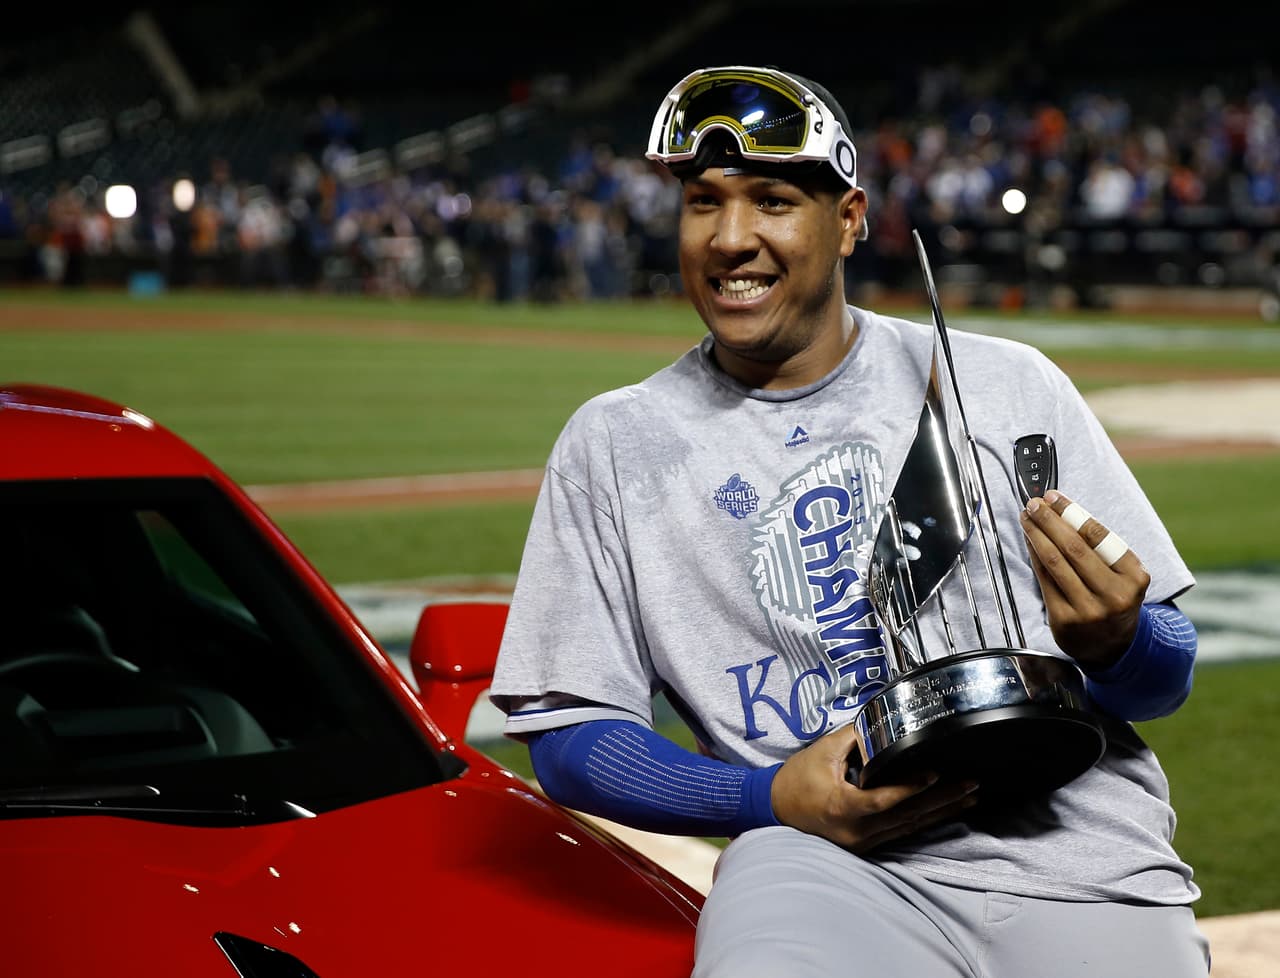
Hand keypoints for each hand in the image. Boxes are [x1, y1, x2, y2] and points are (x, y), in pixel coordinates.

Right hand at [770, 724, 977, 852]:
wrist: (775, 808)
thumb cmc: (796, 778)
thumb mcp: (823, 750)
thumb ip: (856, 737)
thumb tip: (885, 723)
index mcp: (842, 806)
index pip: (884, 799)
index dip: (911, 788)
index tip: (936, 773)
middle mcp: (855, 830)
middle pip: (907, 816)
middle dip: (942, 800)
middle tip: (971, 785)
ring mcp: (862, 842)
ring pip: (909, 827)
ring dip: (941, 812)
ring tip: (969, 798)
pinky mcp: (866, 844)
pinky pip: (901, 832)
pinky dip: (924, 820)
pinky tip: (944, 811)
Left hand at [1019, 489, 1149, 668]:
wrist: (1113, 648)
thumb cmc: (1114, 598)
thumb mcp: (1124, 575)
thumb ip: (1102, 548)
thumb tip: (1064, 510)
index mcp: (1134, 577)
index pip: (1099, 536)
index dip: (1072, 512)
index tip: (1053, 496)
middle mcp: (1114, 594)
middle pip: (1074, 547)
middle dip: (1049, 520)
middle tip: (1032, 502)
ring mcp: (1088, 610)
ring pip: (1055, 562)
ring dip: (1036, 534)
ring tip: (1026, 517)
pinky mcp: (1064, 620)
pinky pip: (1044, 580)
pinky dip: (1035, 556)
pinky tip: (1029, 541)